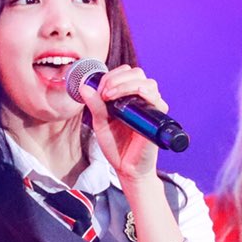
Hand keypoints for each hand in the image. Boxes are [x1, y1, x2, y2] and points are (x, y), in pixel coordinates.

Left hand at [78, 64, 167, 181]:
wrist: (126, 168)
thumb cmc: (116, 146)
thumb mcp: (100, 123)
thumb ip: (95, 105)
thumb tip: (84, 86)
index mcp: (129, 96)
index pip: (124, 73)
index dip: (110, 76)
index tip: (98, 91)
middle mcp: (142, 99)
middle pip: (136, 73)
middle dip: (116, 78)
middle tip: (104, 93)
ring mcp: (151, 107)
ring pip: (146, 82)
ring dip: (125, 84)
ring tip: (110, 97)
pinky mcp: (158, 117)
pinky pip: (156, 98)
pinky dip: (142, 92)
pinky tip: (127, 100)